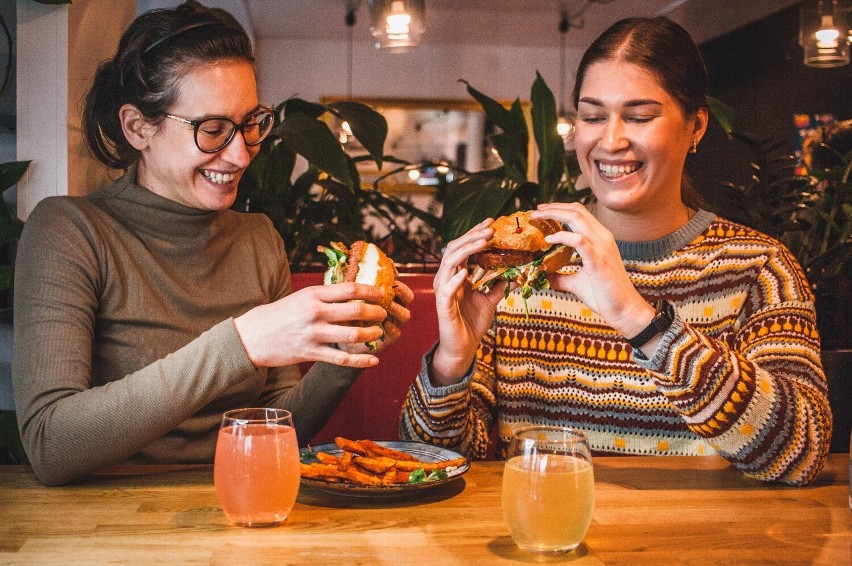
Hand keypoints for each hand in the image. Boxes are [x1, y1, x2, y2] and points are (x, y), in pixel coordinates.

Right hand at [233, 282, 391, 367]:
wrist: (252, 336)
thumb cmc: (278, 314)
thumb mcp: (300, 297)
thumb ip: (323, 295)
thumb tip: (351, 292)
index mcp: (313, 294)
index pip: (350, 289)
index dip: (371, 291)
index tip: (383, 293)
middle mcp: (315, 312)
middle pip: (356, 310)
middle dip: (376, 312)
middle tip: (385, 314)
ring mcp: (314, 333)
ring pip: (353, 334)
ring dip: (372, 335)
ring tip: (379, 333)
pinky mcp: (311, 353)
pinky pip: (342, 358)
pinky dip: (361, 360)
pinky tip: (373, 360)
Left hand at [336, 279, 413, 354]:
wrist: (340, 337)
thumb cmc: (346, 312)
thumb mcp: (352, 295)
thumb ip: (360, 281)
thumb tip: (362, 265)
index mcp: (388, 297)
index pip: (400, 285)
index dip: (397, 277)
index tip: (393, 273)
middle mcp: (394, 310)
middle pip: (408, 298)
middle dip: (403, 292)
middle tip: (394, 288)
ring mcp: (393, 325)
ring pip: (405, 315)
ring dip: (397, 309)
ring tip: (388, 306)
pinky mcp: (387, 339)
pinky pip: (396, 333)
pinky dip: (392, 328)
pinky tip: (384, 323)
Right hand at [430, 218, 506, 385]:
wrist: (463, 347)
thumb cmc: (472, 323)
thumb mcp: (490, 300)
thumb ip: (499, 285)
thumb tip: (516, 272)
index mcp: (456, 275)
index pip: (463, 248)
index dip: (475, 234)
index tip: (492, 223)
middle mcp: (447, 279)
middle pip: (454, 249)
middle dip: (472, 236)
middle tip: (490, 228)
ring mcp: (444, 292)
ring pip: (449, 263)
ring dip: (467, 250)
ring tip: (483, 241)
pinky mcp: (443, 307)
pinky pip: (447, 290)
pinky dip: (456, 279)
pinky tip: (467, 272)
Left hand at [532, 204, 654, 337]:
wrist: (624, 310)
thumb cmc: (603, 296)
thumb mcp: (577, 283)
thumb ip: (561, 278)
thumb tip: (544, 277)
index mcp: (600, 239)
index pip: (580, 214)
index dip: (559, 208)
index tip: (541, 211)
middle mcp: (603, 237)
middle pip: (576, 210)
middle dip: (553, 208)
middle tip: (534, 212)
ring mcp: (602, 247)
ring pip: (577, 218)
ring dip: (554, 215)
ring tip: (537, 218)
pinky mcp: (598, 260)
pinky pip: (579, 240)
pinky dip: (562, 236)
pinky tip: (549, 239)